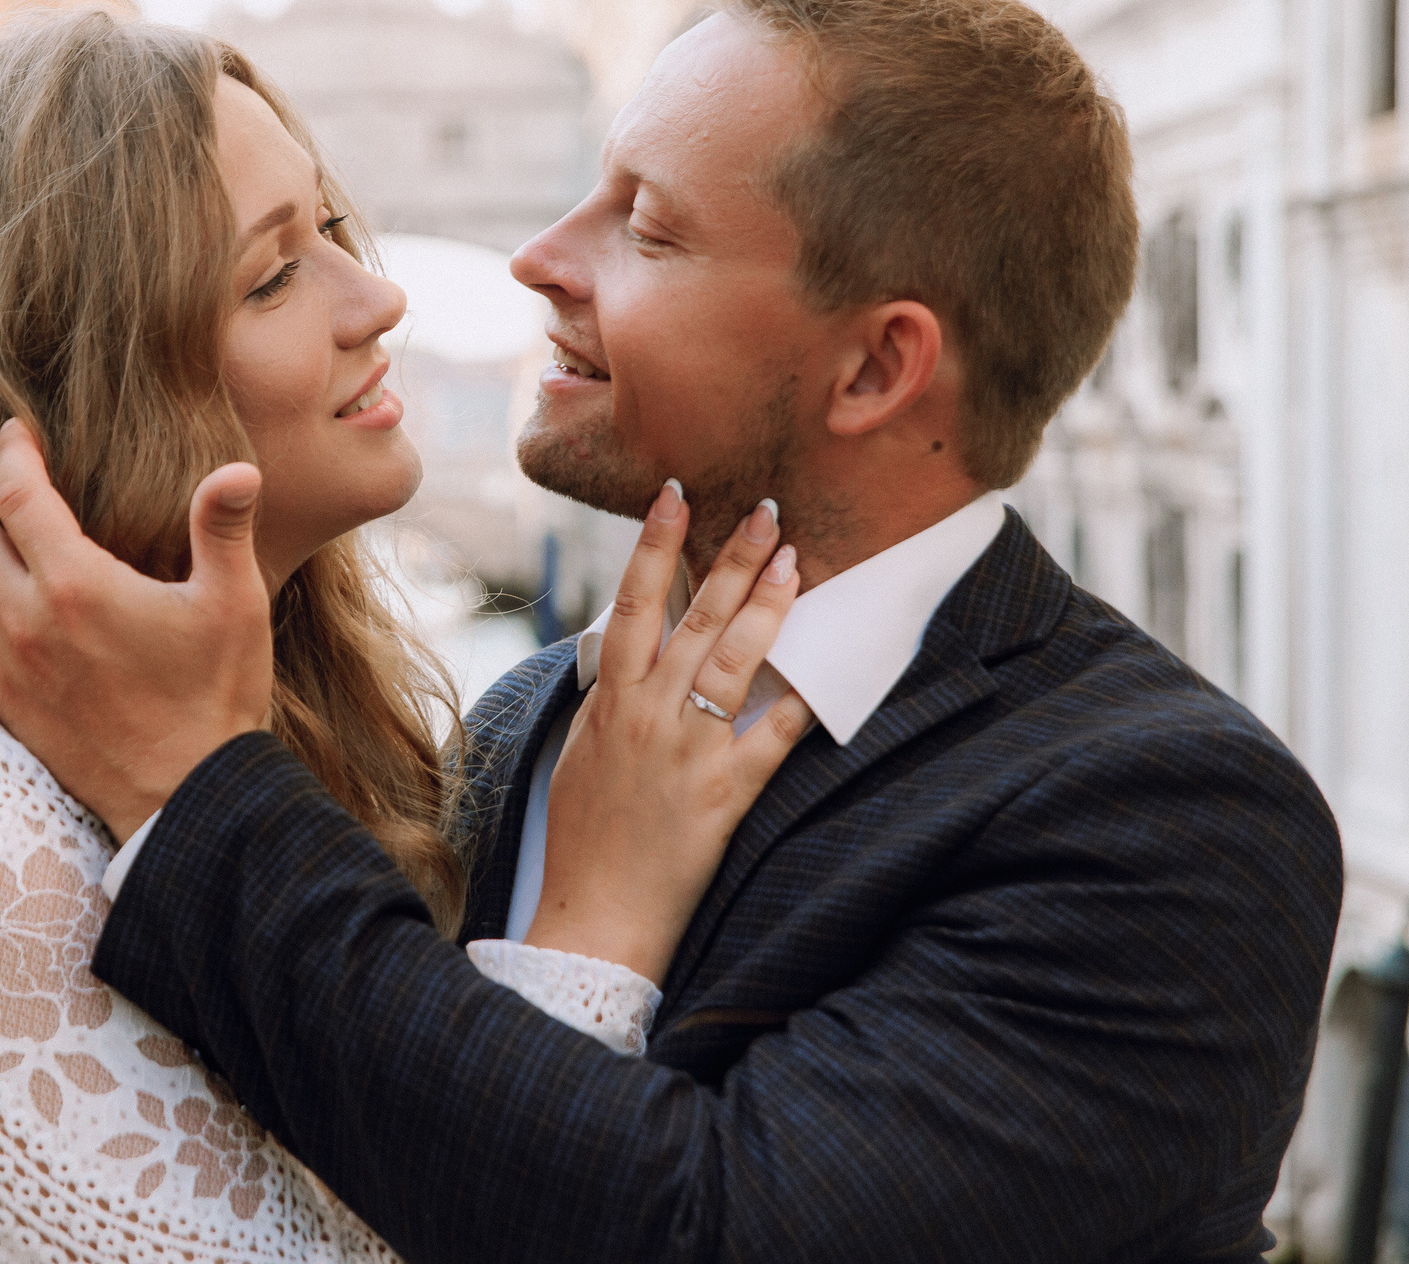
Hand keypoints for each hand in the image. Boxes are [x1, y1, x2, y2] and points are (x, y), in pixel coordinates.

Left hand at [0, 420, 275, 840]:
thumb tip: (241, 468)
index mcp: (76, 582)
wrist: (187, 795)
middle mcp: (26, 617)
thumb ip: (224, 528)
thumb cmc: (214, 696)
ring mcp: (5, 662)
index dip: (13, 454)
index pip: (23, 495)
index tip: (13, 429)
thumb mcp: (233, 604)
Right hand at [521, 482, 811, 983]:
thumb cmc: (584, 838)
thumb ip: (609, 699)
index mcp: (611, 702)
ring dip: (767, 606)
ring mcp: (689, 752)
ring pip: (733, 661)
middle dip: (730, 557)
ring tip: (796, 561)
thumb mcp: (580, 753)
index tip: (675, 495)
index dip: (655, 544)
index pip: (633, 603)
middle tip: (765, 509)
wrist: (596, 914)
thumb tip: (626, 653)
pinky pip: (771, 737)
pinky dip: (799, 701)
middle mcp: (648, 715)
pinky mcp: (725, 793)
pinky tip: (827, 665)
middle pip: (694, 617)